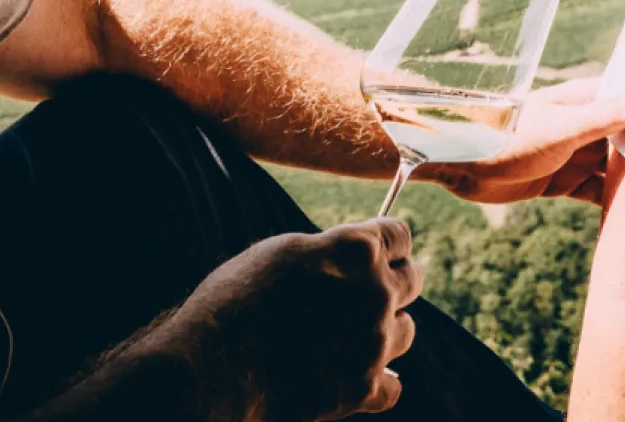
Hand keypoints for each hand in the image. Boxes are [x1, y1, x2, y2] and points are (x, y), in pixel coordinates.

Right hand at [179, 218, 421, 419]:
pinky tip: (357, 375)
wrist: (211, 367)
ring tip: (351, 336)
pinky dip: (377, 383)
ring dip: (384, 331)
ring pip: (405, 331)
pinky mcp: (362, 389)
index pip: (400, 235)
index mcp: (356, 250)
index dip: (388, 244)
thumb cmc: (237, 301)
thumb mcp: (283, 253)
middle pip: (413, 279)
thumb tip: (357, 256)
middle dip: (392, 283)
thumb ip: (331, 251)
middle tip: (366, 294)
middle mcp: (375, 292)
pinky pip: (393, 386)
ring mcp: (373, 343)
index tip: (381, 253)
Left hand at [421, 78, 624, 206]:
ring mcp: (574, 154)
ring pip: (614, 168)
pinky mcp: (561, 180)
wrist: (460, 162)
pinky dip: (611, 202)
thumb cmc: (507, 135)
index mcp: (586, 102)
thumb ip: (601, 117)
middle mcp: (585, 125)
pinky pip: (595, 191)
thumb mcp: (559, 128)